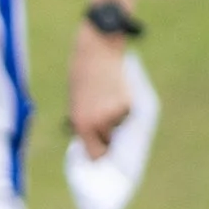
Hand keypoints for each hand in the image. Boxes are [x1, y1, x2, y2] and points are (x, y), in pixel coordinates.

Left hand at [67, 24, 131, 159]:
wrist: (95, 50)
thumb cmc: (84, 77)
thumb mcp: (78, 103)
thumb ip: (88, 124)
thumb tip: (103, 143)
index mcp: (81, 124)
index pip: (95, 154)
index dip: (101, 156)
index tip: (106, 159)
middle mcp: (98, 122)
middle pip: (111, 145)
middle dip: (112, 140)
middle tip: (112, 132)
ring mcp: (115, 114)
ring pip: (122, 128)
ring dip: (119, 121)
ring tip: (110, 100)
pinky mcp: (130, 103)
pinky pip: (130, 114)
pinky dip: (127, 108)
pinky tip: (118, 92)